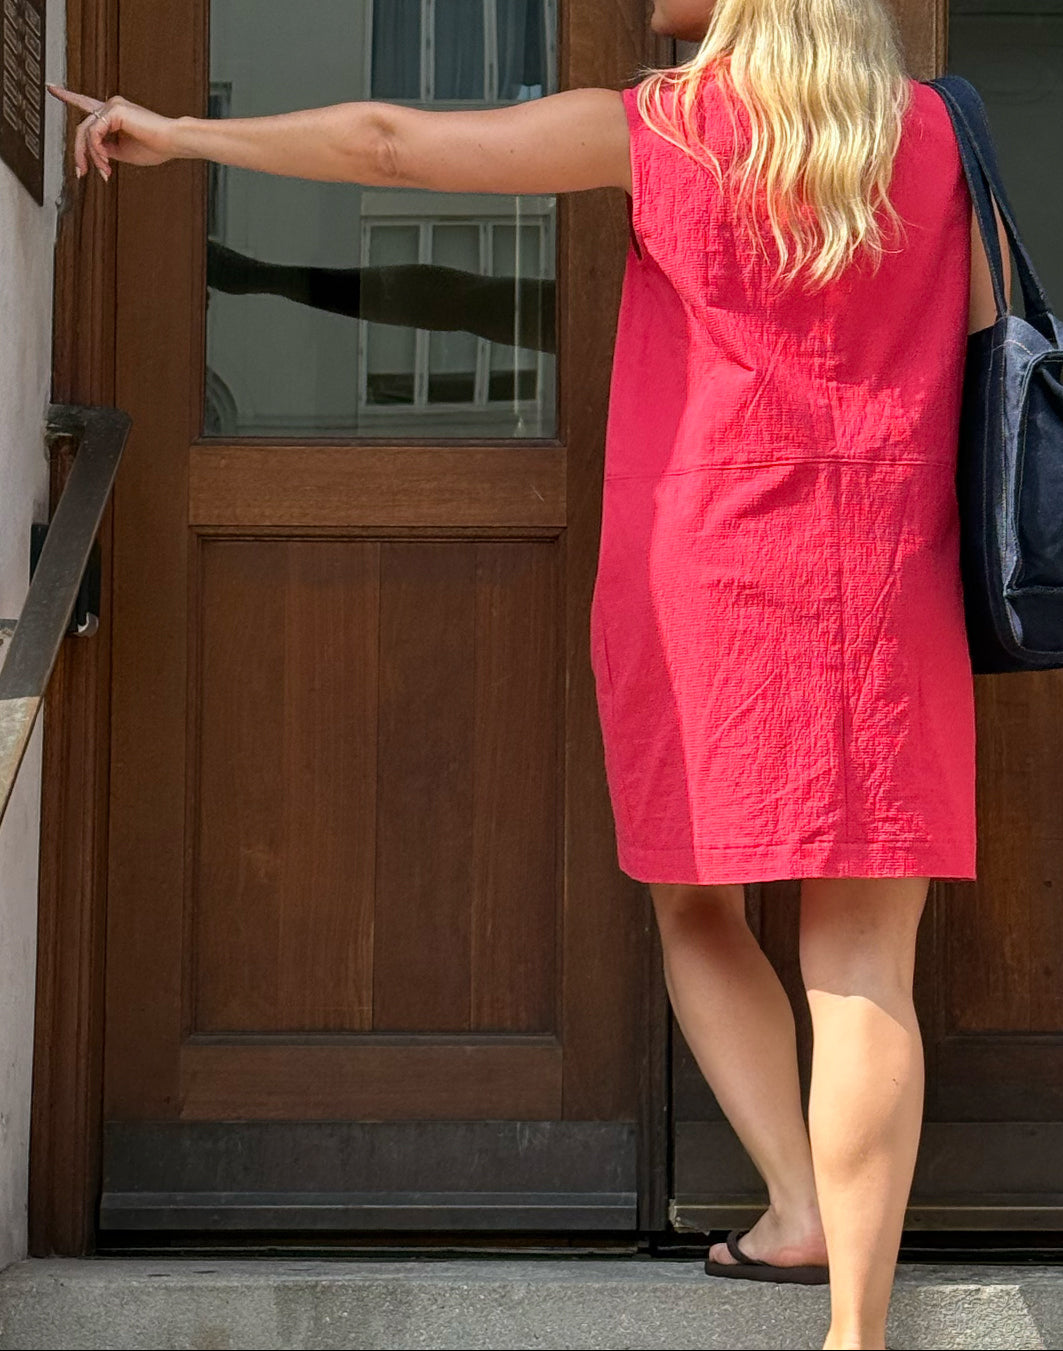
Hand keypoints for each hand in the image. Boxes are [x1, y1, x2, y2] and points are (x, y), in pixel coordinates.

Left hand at [47, 84, 177, 180]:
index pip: (85, 103)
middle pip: (82, 129)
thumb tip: (92, 152)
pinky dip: (97, 150)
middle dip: (80, 153)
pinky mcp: (115, 110)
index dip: (67, 96)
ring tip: (104, 171)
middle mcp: (110, 105)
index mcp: (114, 114)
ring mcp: (112, 105)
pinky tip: (106, 161)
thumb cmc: (155, 148)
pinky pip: (94, 133)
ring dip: (92, 156)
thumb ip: (105, 149)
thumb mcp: (123, 152)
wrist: (173, 143)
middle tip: (81, 173)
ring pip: (86, 133)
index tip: (51, 87)